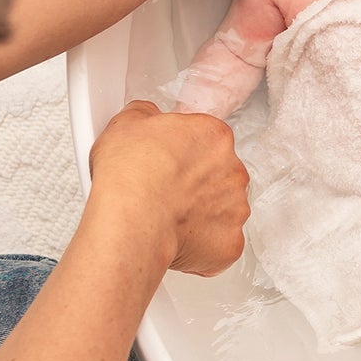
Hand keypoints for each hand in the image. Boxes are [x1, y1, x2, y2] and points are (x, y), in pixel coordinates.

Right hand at [89, 101, 249, 275]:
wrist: (133, 220)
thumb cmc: (131, 176)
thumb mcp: (126, 124)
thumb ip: (145, 115)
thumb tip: (145, 115)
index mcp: (214, 136)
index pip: (204, 140)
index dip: (181, 153)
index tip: (166, 163)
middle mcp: (233, 171)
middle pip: (218, 175)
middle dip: (195, 184)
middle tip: (164, 192)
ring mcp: (235, 209)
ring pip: (221, 210)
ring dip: (200, 213)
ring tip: (167, 218)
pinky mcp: (230, 242)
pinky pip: (219, 243)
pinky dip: (201, 245)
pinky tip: (176, 240)